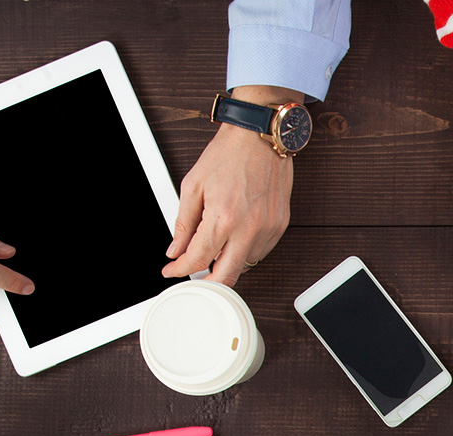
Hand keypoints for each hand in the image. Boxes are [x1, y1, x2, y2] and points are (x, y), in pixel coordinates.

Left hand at [165, 85, 301, 285]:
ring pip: (245, 265)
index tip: (173, 269)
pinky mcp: (280, 225)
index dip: (181, 269)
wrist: (259, 136)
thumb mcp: (193, 186)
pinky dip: (245, 250)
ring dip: (228, 262)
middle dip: (208, 282)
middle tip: (195, 276)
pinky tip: (236, 236)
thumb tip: (176, 249)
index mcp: (222, 218)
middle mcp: (248, 228)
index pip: (198, 259)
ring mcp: (267, 229)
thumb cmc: (228, 154)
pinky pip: (261, 251)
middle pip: (227, 276)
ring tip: (217, 246)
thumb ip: (183, 223)